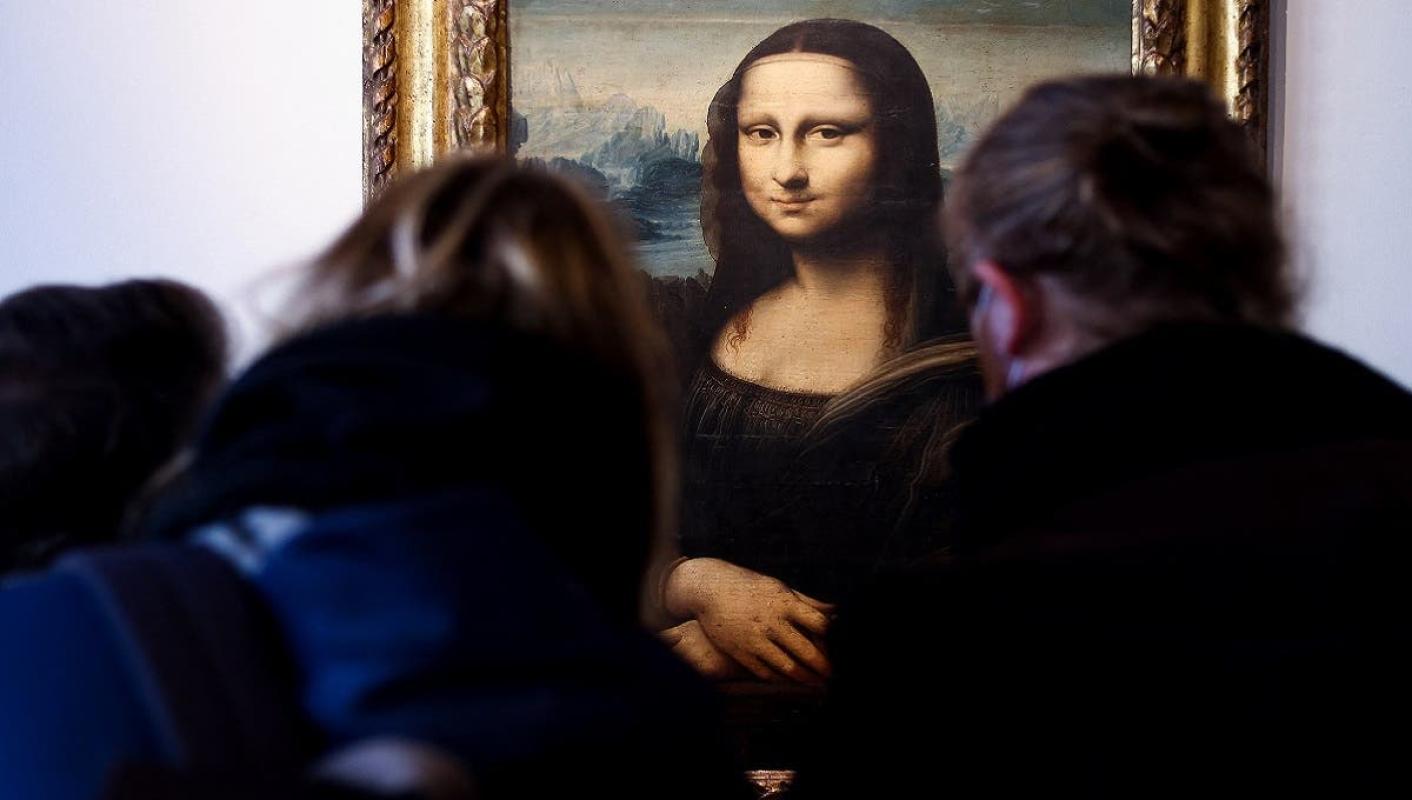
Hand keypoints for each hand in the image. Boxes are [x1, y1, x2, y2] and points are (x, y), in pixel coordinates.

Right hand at [664, 558, 833, 684]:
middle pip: (806, 651)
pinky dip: (781, 679)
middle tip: (833, 675)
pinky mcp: (741, 652)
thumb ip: (807, 601)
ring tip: (817, 684)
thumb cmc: (748, 586)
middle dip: (823, 666)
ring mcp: (755, 640)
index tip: (841, 646)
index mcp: (784, 603)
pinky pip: (765, 673)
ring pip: (787, 667)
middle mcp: (771, 623)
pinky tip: (791, 682)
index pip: (818, 623)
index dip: (833, 637)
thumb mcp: (778, 587)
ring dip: (806, 678)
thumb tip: (835, 610)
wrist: (709, 589)